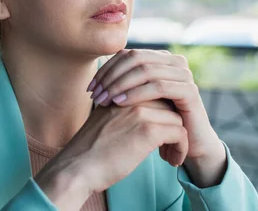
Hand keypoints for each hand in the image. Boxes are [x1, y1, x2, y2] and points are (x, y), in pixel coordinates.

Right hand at [34, 99, 187, 209]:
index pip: (157, 94)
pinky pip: (180, 134)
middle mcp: (133, 96)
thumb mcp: (106, 118)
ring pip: (177, 119)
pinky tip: (172, 162)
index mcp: (123, 90)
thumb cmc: (90, 149)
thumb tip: (147, 115)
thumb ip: (125, 110)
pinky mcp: (148, 130)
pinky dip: (181, 149)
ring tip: (168, 156)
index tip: (161, 134)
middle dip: (173, 124)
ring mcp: (141, 111)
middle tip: (168, 146)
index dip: (163, 114)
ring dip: (178, 140)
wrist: (76, 167)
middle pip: (169, 104)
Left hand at [88, 49, 226, 186]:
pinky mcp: (190, 91)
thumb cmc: (157, 123)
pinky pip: (159, 87)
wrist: (186, 145)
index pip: (127, 54)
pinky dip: (137, 93)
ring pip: (146, 70)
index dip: (106, 68)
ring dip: (120, 84)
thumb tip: (95, 77)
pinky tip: (120, 103)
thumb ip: (123, 85)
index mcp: (161, 59)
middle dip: (111, 76)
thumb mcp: (137, 101)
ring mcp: (184, 74)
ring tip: (105, 100)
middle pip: (135, 58)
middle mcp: (174, 62)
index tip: (90, 88)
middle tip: (95, 95)